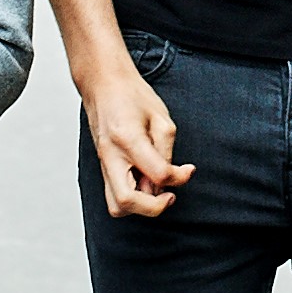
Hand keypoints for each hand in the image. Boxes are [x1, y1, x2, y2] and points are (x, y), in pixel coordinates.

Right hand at [81, 60, 192, 217]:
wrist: (103, 85)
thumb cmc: (132, 96)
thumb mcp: (161, 117)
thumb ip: (167, 151)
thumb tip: (170, 179)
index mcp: (127, 139)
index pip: (157, 174)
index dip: (179, 177)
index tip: (188, 170)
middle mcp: (111, 156)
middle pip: (126, 201)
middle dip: (154, 207)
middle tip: (171, 195)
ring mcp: (104, 164)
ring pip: (116, 205)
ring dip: (140, 206)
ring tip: (157, 188)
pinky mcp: (104, 167)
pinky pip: (115, 195)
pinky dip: (134, 198)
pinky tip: (146, 181)